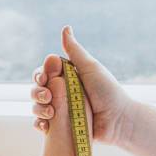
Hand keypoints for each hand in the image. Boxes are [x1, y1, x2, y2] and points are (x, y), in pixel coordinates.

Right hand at [31, 26, 131, 145]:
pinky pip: (42, 125)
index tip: (44, 78)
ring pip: (37, 107)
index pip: (43, 73)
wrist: (118, 120)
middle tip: (47, 96)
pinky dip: (39, 124)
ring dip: (38, 109)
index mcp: (66, 77)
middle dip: (37, 93)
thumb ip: (75, 50)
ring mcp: (60, 111)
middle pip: (37, 90)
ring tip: (50, 113)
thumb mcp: (90, 68)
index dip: (39, 75)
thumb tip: (65, 27)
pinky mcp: (60, 127)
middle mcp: (61, 93)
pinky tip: (44, 125)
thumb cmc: (108, 91)